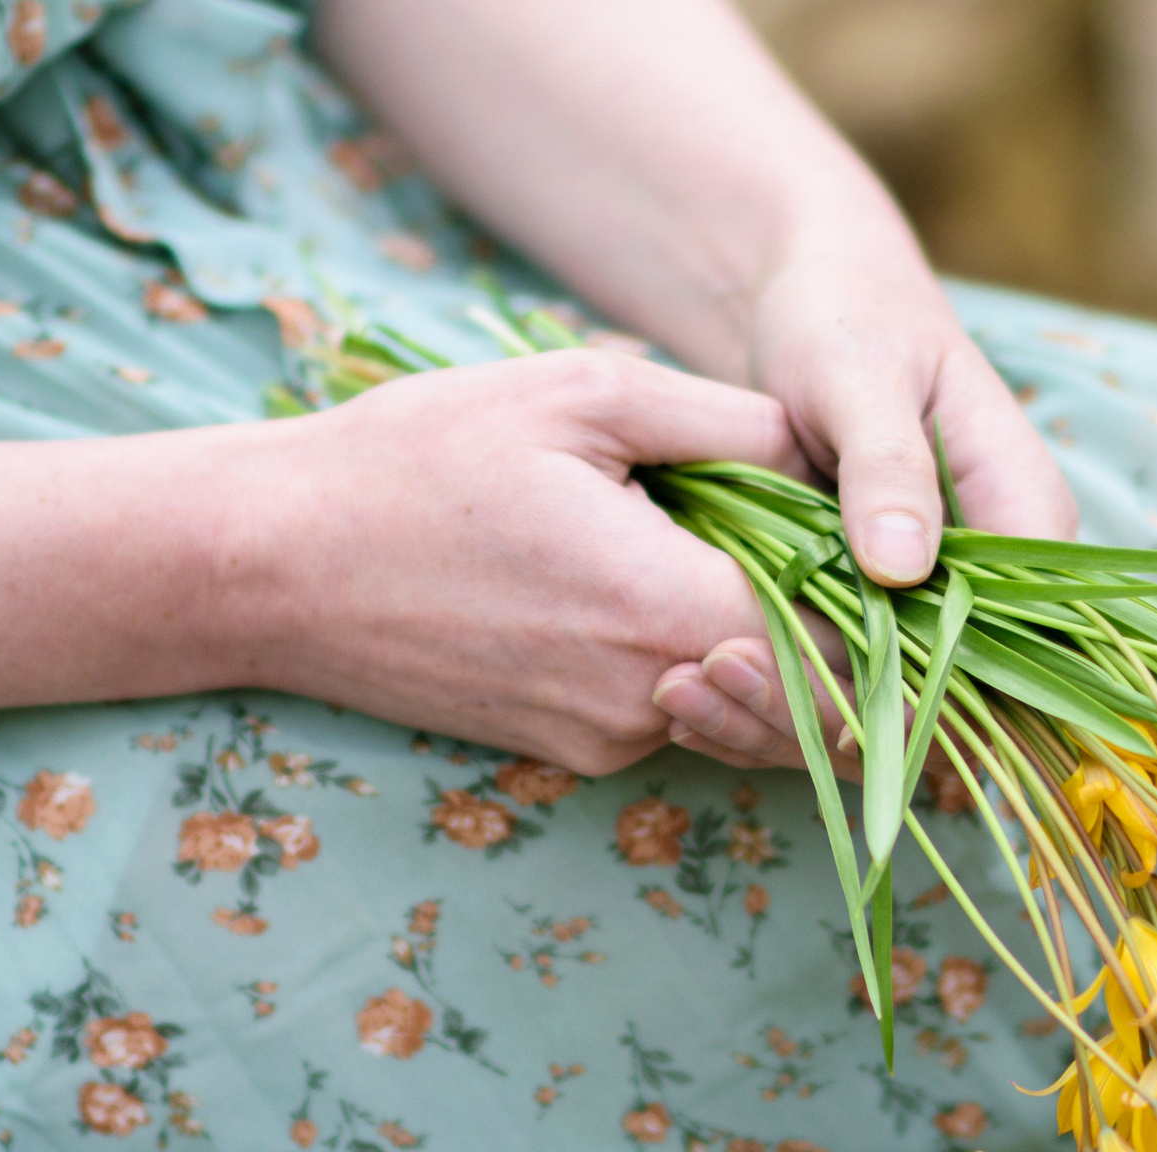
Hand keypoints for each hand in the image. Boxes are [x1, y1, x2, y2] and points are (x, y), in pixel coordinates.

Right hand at [226, 349, 839, 775]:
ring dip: (777, 659)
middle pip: (814, 704)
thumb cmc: (420, 457)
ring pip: (751, 721)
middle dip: (846, 642)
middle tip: (845, 558)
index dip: (883, 603)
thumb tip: (836, 452)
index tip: (883, 545)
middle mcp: (650, 699)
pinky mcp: (573, 753)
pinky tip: (671, 592)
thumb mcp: (584, 392)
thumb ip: (730, 424)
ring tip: (762, 565)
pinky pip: (677, 720)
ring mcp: (609, 739)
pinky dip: (704, 670)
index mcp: (668, 610)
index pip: (844, 646)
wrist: (272, 561)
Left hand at [648, 230, 1077, 771]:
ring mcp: (940, 602)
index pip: (1013, 643)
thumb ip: (886, 465)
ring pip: (892, 710)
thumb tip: (904, 564)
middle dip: (838, 713)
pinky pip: (848, 686)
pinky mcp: (884, 615)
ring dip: (792, 716)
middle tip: (716, 678)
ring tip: (680, 690)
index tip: (815, 686)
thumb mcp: (860, 374)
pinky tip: (691, 691)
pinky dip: (775, 697)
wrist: (816, 302)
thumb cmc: (847, 317)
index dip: (924, 690)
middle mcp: (997, 577)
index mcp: (1024, 516)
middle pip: (950, 699)